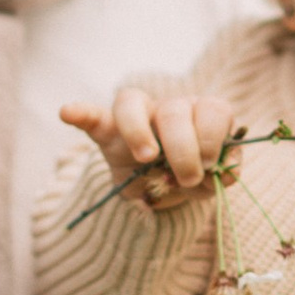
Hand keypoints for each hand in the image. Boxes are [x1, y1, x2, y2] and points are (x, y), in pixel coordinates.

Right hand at [58, 76, 237, 207]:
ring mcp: (135, 116)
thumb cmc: (187, 176)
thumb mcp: (210, 180)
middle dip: (184, 147)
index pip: (212, 108)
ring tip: (148, 160)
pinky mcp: (105, 130)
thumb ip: (222, 174)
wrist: (158, 190)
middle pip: (174, 110)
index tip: (210, 165)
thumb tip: (228, 173)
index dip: (213, 136)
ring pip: (132, 104)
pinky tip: (67, 112)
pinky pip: (91, 115)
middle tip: (187, 177)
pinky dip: (79, 112)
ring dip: (140, 133)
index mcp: (200, 115)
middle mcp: (168, 108)